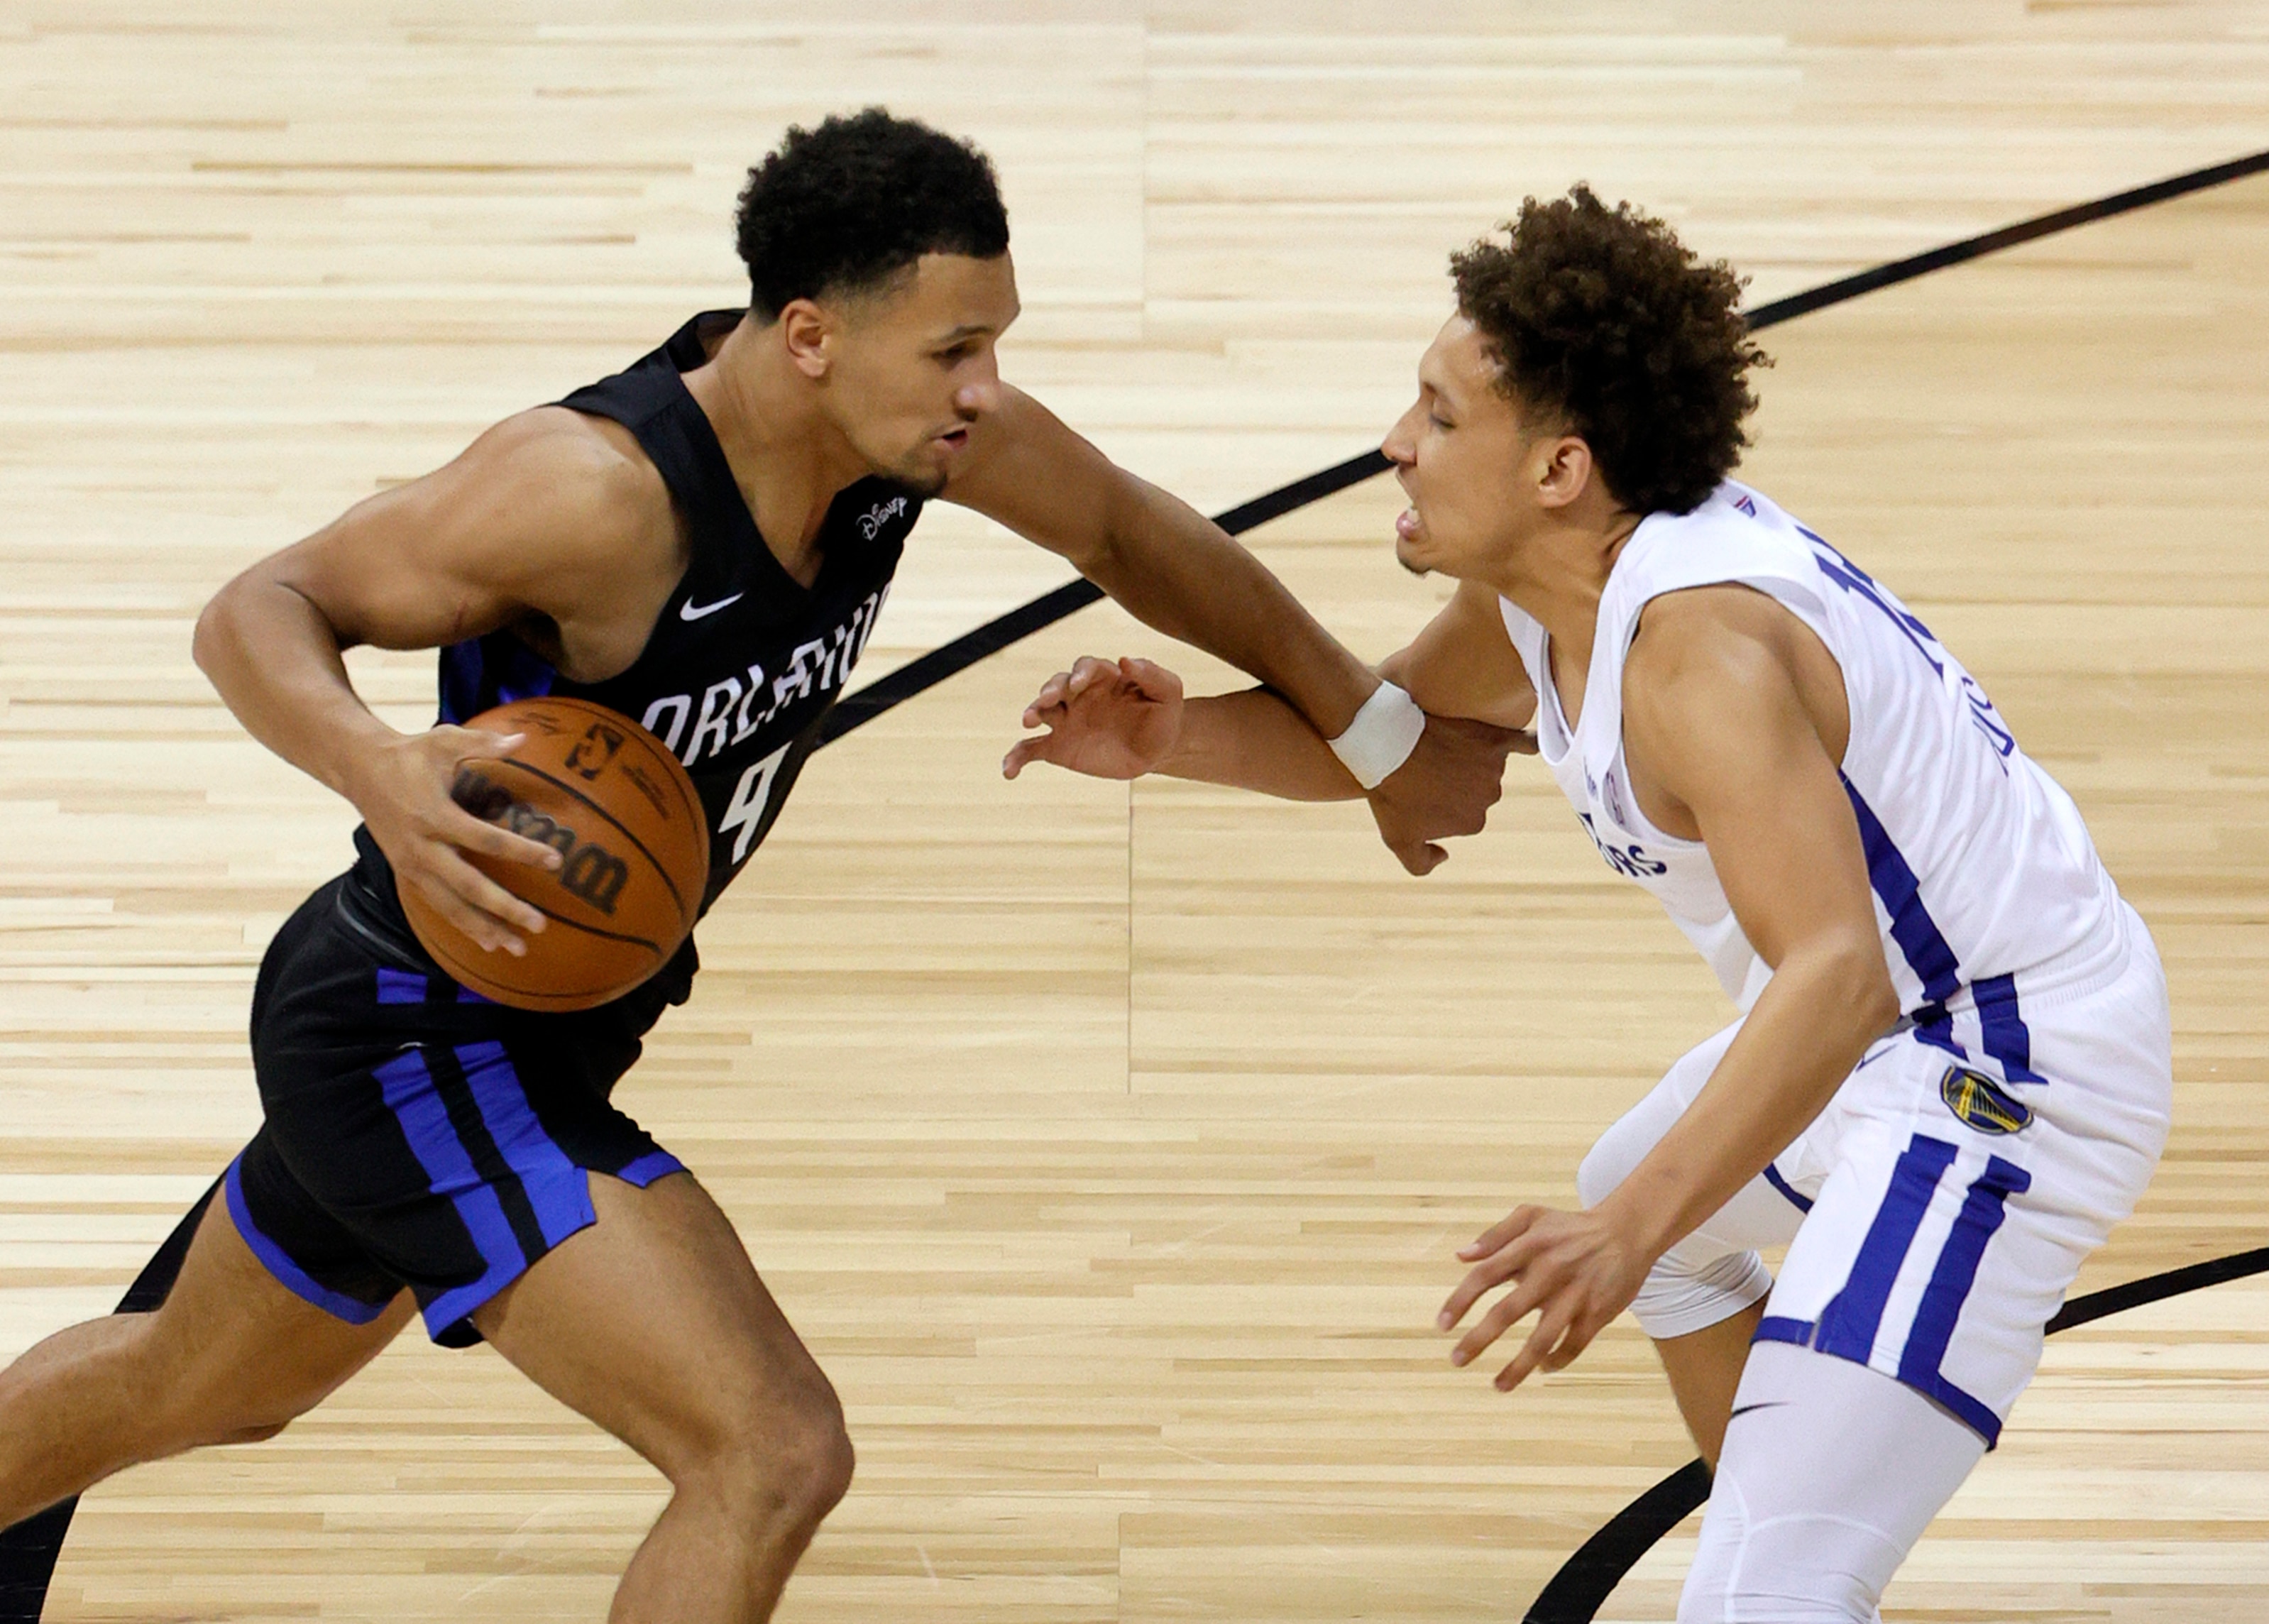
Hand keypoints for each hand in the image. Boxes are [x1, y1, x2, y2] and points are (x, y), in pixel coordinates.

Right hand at [350, 725, 562, 955]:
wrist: (360, 771)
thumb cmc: (411, 754)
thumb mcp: (443, 740)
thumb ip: (483, 741)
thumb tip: (522, 739)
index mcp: (434, 816)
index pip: (485, 840)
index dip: (521, 852)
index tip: (555, 861)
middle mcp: (422, 848)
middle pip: (468, 887)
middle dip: (504, 908)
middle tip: (540, 925)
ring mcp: (411, 865)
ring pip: (450, 907)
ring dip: (485, 929)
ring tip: (518, 949)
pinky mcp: (407, 874)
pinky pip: (438, 906)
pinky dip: (463, 926)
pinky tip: (489, 941)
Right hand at [1003, 655, 1183, 781]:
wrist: (1156, 750)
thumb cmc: (1163, 715)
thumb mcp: (1168, 692)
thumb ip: (1151, 673)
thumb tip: (1125, 659)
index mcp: (1102, 677)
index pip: (1085, 667)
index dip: (1080, 673)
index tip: (1079, 685)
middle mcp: (1078, 695)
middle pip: (1057, 685)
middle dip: (1050, 690)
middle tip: (1046, 700)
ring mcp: (1065, 720)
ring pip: (1040, 711)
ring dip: (1032, 712)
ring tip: (1029, 721)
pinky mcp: (1058, 747)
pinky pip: (1031, 749)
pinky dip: (1016, 758)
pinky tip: (1008, 772)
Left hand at [1366, 714, 1530, 874]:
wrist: (1387, 746)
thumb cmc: (1391, 794)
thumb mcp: (1397, 839)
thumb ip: (1421, 863)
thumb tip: (1444, 856)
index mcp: (1473, 823)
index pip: (1464, 813)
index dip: (1443, 802)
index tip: (1425, 790)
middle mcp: (1490, 797)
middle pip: (1479, 790)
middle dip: (1459, 782)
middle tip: (1430, 769)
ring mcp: (1494, 768)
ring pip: (1489, 766)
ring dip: (1472, 760)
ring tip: (1441, 750)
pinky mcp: (1495, 740)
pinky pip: (1523, 742)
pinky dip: (1528, 745)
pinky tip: (1532, 746)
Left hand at [1436, 1202, 1650, 1391]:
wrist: (1626, 1233)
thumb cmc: (1569, 1227)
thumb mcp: (1531, 1217)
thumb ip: (1495, 1235)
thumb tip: (1461, 1256)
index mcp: (1528, 1248)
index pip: (1485, 1276)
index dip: (1460, 1301)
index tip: (1441, 1325)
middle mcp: (1549, 1272)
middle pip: (1507, 1312)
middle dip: (1479, 1340)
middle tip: (1456, 1360)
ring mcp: (1574, 1295)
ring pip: (1542, 1339)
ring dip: (1518, 1367)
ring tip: (1498, 1386)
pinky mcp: (1597, 1313)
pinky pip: (1573, 1346)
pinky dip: (1555, 1361)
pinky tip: (1541, 1368)